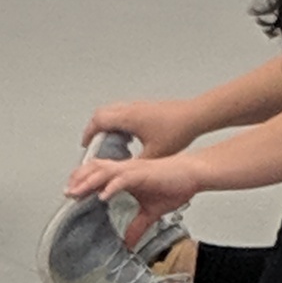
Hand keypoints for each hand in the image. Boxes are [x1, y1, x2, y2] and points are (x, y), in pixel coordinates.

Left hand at [64, 150, 197, 221]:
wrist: (193, 174)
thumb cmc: (175, 185)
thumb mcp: (152, 212)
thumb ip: (138, 226)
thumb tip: (129, 243)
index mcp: (125, 175)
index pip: (98, 175)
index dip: (83, 182)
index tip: (71, 194)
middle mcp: (125, 169)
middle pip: (95, 170)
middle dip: (79, 180)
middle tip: (66, 193)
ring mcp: (133, 170)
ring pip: (104, 172)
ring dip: (89, 182)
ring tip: (76, 193)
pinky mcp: (143, 174)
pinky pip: (123, 179)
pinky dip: (111, 186)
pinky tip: (103, 196)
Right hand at [82, 95, 199, 158]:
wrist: (195, 115)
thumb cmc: (177, 130)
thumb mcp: (153, 154)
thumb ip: (135, 165)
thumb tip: (124, 176)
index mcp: (127, 118)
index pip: (97, 122)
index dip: (88, 135)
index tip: (86, 145)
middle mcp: (130, 109)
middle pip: (102, 114)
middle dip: (94, 129)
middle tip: (94, 142)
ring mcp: (139, 106)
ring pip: (114, 112)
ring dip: (108, 126)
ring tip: (110, 141)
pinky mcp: (147, 108)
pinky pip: (125, 113)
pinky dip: (120, 123)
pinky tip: (130, 137)